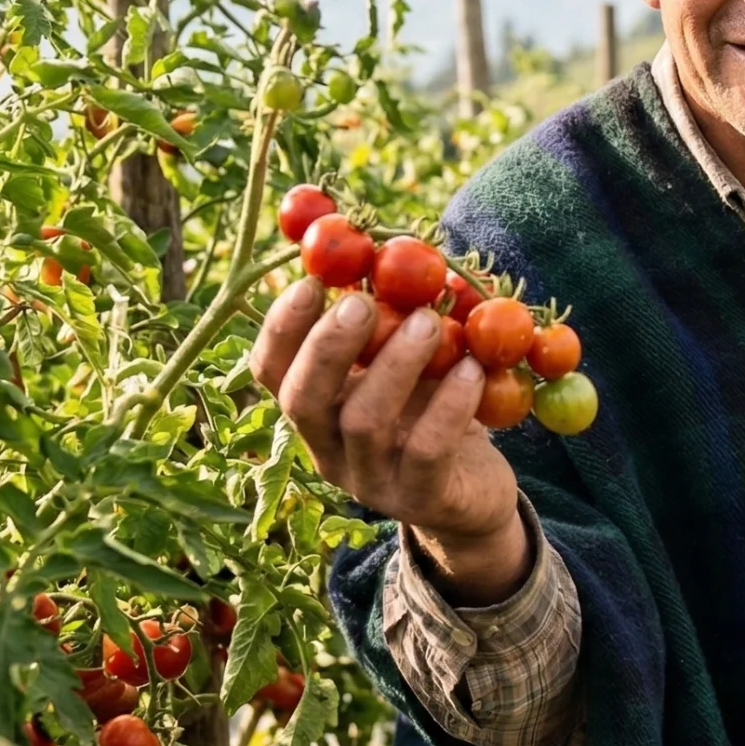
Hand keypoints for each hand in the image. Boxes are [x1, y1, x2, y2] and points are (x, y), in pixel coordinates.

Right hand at [248, 279, 525, 604]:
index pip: (270, 372)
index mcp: (316, 411)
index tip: (310, 281)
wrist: (474, 494)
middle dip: (327, 346)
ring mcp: (371, 480)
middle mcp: (329, 448)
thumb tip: (386, 246)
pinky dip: (448, 404)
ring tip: (429, 322)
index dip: (281, 328)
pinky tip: (472, 369)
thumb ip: (387, 322)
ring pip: (364, 423)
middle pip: (303, 400)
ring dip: (394, 365)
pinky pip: (426, 450)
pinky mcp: (422, 499)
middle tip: (361, 302)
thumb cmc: (430, 412)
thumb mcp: (402, 367)